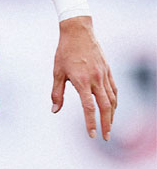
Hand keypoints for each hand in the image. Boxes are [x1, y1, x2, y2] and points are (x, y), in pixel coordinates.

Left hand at [51, 17, 116, 140]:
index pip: (89, 107)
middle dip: (106, 124)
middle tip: (106, 137)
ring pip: (112, 99)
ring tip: (109, 126)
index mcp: (82, 81)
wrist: (78, 31)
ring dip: (112, 115)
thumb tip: (54, 111)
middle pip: (105, 107)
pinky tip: (113, 107)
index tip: (92, 135)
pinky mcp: (108, 70)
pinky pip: (114, 89)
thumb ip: (57, 93)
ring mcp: (104, 74)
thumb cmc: (65, 52)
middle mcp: (96, 79)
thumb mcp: (57, 72)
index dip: (91, 123)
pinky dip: (115, 101)